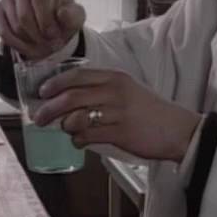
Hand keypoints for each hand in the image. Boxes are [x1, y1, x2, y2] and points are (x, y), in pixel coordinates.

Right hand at [0, 0, 85, 60]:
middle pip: (24, 15)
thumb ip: (73, 15)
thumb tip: (62, 13)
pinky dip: (15, 43)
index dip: (47, 21)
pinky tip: (27, 46)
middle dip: (37, 35)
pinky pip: (2, 30)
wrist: (51, 24)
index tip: (55, 35)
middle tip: (49, 44)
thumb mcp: (76, 17)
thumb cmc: (64, 17)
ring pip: (14, 25)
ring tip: (41, 45)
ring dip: (29, 41)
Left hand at [34, 68, 202, 161]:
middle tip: (39, 117)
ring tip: (66, 130)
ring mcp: (117, 112)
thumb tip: (69, 99)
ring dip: (65, 126)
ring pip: (76, 117)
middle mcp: (114, 91)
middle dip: (49, 108)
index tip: (42, 92)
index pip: (77, 75)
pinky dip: (78, 140)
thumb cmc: (149, 111)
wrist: (177, 130)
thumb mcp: (127, 90)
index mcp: (115, 77)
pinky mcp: (120, 132)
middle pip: (71, 96)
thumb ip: (102, 90)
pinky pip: (87, 136)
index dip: (55, 83)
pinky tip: (80, 141)